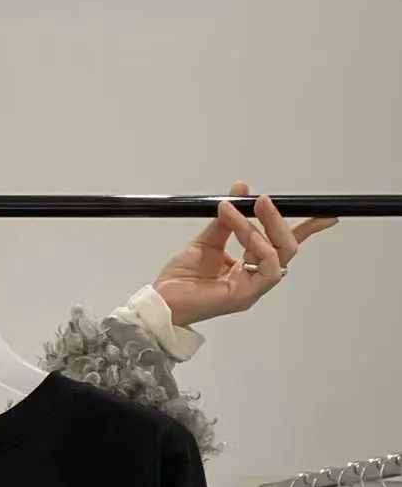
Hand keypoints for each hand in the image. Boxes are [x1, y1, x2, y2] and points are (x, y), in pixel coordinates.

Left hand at [154, 180, 336, 328]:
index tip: (325, 212)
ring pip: (278, 254)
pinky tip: (241, 233)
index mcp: (251, 265)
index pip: (284, 244)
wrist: (161, 299)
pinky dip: (257, 244)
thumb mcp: (207, 239)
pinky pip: (267, 267)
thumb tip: (241, 187)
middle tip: (261, 200)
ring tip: (237, 212)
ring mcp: (253, 289)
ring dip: (262, 228)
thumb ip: (227, 218)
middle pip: (288, 247)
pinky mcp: (245, 296)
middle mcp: (256, 278)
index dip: (307, 228)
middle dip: (278, 220)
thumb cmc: (181, 277)